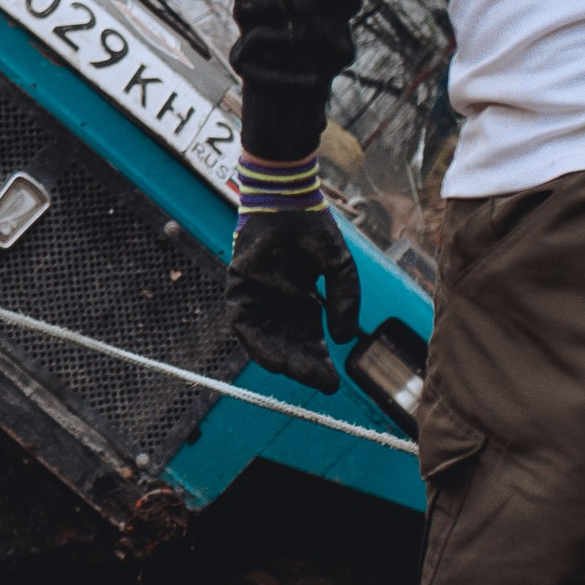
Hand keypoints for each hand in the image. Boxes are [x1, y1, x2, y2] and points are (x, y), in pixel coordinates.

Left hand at [228, 199, 362, 389]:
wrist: (289, 202)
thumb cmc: (315, 230)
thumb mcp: (340, 268)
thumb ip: (345, 301)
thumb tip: (344, 341)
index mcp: (303, 303)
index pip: (310, 341)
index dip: (320, 362)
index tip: (333, 383)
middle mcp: (279, 305)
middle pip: (289, 346)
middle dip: (304, 367)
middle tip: (320, 383)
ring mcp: (258, 298)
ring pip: (266, 340)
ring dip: (281, 360)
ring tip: (298, 375)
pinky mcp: (239, 289)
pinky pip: (243, 323)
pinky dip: (256, 344)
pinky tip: (274, 360)